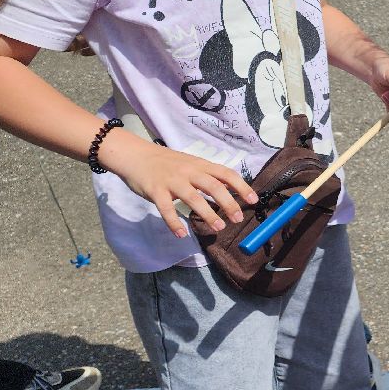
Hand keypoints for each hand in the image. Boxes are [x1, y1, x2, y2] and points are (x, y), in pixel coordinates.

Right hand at [101, 131, 257, 239]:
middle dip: (228, 203)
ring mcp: (172, 181)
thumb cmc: (166, 163)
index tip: (253, 200)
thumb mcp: (191, 164)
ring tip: (218, 228)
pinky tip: (181, 234)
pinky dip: (173, 222)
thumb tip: (230, 192)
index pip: (226, 173)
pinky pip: (166, 209)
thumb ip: (208, 176)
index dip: (241, 186)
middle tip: (237, 219)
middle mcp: (189, 171)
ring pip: (193, 198)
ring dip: (207, 214)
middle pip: (213, 186)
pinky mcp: (155, 191)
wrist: (135, 155)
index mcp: (200, 165)